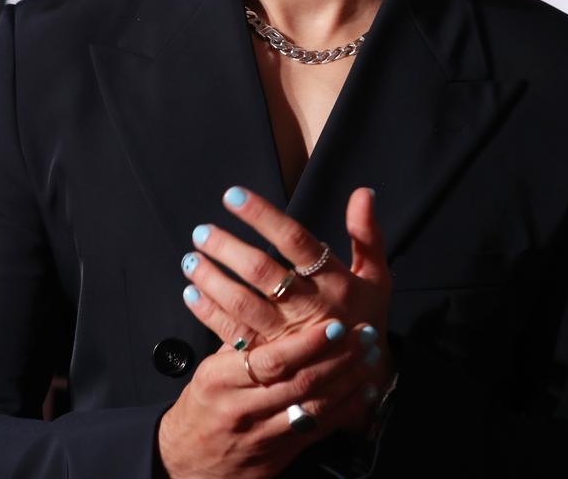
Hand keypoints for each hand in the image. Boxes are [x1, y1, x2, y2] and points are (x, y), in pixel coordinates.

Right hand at [158, 316, 384, 478]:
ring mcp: (264, 433)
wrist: (190, 459)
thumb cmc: (206, 401)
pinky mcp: (281, 452)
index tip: (335, 323)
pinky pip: (318, 430)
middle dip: (338, 356)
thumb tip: (270, 293)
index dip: (307, 343)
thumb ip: (242, 336)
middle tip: (365, 333)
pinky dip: (346, 409)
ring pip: (314, 406)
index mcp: (222, 379)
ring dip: (348, 379)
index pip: (271, 360)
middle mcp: (244, 408)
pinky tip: (366, 391)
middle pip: (300, 382)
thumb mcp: (213, 365)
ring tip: (371, 354)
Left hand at [180, 186, 394, 416]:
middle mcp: (309, 307)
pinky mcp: (269, 357)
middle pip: (262, 273)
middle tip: (202, 231)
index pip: (295, 240)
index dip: (263, 216)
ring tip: (191, 258)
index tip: (233, 196)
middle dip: (228, 249)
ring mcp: (286, 335)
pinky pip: (233, 335)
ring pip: (243, 305)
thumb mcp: (376, 274)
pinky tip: (191, 293)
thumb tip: (362, 192)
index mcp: (333, 281)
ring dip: (212, 280)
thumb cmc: (365, 312)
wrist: (363, 376)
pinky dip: (209, 313)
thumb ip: (366, 233)